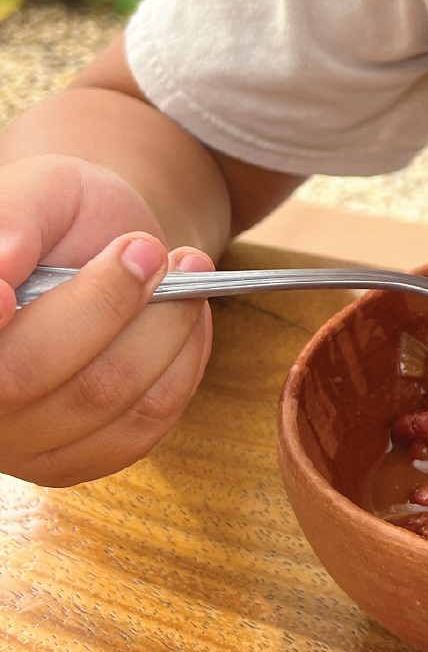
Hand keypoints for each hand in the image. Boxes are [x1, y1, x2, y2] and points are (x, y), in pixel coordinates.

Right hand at [0, 153, 214, 485]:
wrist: (102, 245)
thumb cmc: (61, 217)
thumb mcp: (41, 190)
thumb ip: (13, 219)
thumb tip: (0, 266)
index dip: (0, 322)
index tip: (8, 295)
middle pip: (28, 374)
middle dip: (108, 302)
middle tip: (149, 248)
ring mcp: (17, 442)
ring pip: (101, 399)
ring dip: (164, 326)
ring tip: (184, 268)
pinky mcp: (76, 461)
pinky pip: (143, 425)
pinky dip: (182, 363)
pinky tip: (185, 320)